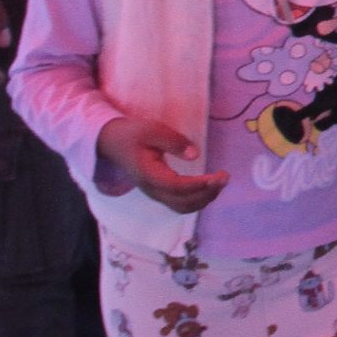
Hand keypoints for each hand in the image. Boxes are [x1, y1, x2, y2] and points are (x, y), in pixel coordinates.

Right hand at [96, 117, 228, 212]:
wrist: (111, 143)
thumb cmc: (132, 134)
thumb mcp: (152, 130)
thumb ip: (173, 141)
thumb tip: (194, 154)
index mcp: (148, 174)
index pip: (176, 186)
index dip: (199, 184)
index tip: (219, 176)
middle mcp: (151, 189)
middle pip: (182, 202)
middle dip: (207, 193)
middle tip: (225, 177)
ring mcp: (154, 193)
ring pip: (182, 207)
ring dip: (204, 199)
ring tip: (220, 182)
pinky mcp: (158, 192)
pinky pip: (179, 204)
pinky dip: (197, 200)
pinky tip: (209, 187)